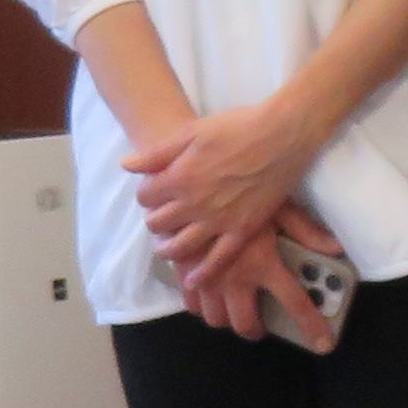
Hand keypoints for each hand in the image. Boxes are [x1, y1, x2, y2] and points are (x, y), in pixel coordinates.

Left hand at [126, 93, 322, 293]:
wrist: (281, 136)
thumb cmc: (236, 127)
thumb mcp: (192, 132)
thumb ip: (157, 153)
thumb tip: (126, 165)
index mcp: (178, 178)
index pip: (145, 196)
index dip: (146, 193)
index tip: (155, 189)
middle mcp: (193, 205)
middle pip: (158, 223)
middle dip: (154, 219)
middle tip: (162, 215)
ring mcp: (218, 221)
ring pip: (180, 247)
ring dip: (167, 249)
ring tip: (167, 247)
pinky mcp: (242, 230)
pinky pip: (218, 259)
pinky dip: (203, 272)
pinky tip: (193, 280)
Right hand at [166, 196, 337, 342]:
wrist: (189, 185)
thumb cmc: (238, 192)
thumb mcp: (278, 206)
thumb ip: (306, 231)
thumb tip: (335, 248)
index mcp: (264, 264)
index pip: (295, 304)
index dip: (312, 327)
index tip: (323, 345)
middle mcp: (235, 279)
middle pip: (246, 324)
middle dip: (255, 329)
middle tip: (262, 321)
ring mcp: (206, 280)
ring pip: (216, 319)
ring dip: (228, 319)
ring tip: (237, 306)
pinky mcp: (183, 274)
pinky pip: (192, 305)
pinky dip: (203, 305)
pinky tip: (212, 293)